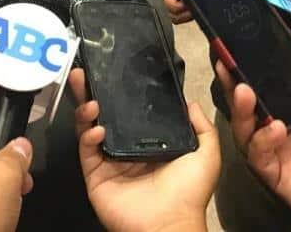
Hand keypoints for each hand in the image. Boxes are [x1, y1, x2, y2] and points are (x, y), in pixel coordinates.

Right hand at [70, 69, 215, 231]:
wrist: (169, 224)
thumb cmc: (189, 192)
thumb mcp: (206, 154)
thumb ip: (201, 127)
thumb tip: (190, 102)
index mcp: (148, 143)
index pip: (130, 112)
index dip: (121, 93)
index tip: (114, 73)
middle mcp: (126, 148)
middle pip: (104, 115)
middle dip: (92, 94)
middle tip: (84, 74)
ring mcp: (108, 161)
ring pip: (90, 128)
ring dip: (86, 110)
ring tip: (90, 99)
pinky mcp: (95, 174)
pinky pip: (86, 150)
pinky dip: (88, 135)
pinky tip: (98, 128)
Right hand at [225, 57, 290, 231]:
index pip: (273, 92)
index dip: (257, 75)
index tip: (245, 54)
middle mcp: (288, 133)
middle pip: (252, 109)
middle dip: (236, 87)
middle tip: (225, 65)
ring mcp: (281, 154)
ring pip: (247, 131)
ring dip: (241, 110)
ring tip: (243, 91)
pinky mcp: (278, 176)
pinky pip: (259, 156)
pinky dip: (262, 140)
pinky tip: (275, 127)